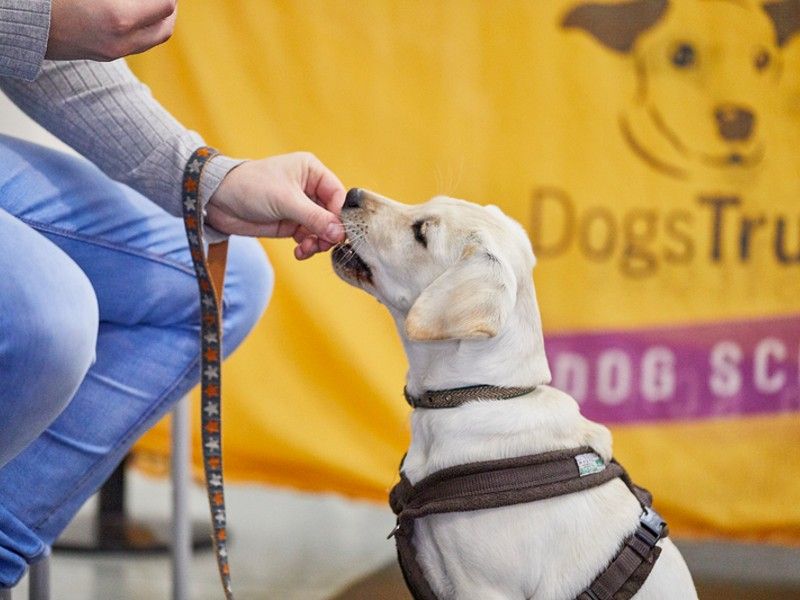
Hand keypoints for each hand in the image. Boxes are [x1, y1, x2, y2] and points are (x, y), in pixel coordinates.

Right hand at [46, 0, 177, 60]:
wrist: (21, 25)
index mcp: (120, 18)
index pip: (165, 5)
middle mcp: (121, 42)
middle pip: (166, 27)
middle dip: (169, 6)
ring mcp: (114, 53)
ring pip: (153, 39)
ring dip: (160, 19)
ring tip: (153, 1)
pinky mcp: (105, 56)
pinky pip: (138, 45)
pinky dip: (145, 29)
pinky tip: (136, 11)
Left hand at [206, 152, 346, 259]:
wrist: (217, 200)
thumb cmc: (250, 187)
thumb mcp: (286, 201)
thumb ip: (315, 218)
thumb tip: (340, 234)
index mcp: (312, 171)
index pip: (338, 195)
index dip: (340, 216)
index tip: (339, 234)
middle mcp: (309, 188)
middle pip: (332, 215)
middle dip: (328, 232)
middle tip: (321, 245)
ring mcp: (300, 207)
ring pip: (321, 229)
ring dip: (317, 242)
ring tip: (307, 249)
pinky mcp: (290, 223)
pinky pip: (308, 238)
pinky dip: (307, 247)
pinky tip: (300, 251)